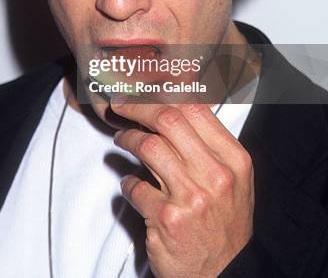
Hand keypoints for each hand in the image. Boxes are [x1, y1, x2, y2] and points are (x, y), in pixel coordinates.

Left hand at [111, 99, 253, 277]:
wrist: (226, 274)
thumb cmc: (225, 223)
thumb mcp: (233, 178)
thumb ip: (208, 143)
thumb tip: (172, 107)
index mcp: (233, 159)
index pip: (195, 109)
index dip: (162, 95)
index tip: (143, 94)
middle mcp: (215, 175)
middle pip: (168, 120)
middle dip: (137, 107)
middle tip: (121, 106)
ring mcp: (191, 198)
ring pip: (148, 147)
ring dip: (127, 138)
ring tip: (121, 139)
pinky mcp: (167, 220)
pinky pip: (135, 187)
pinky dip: (126, 183)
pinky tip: (129, 185)